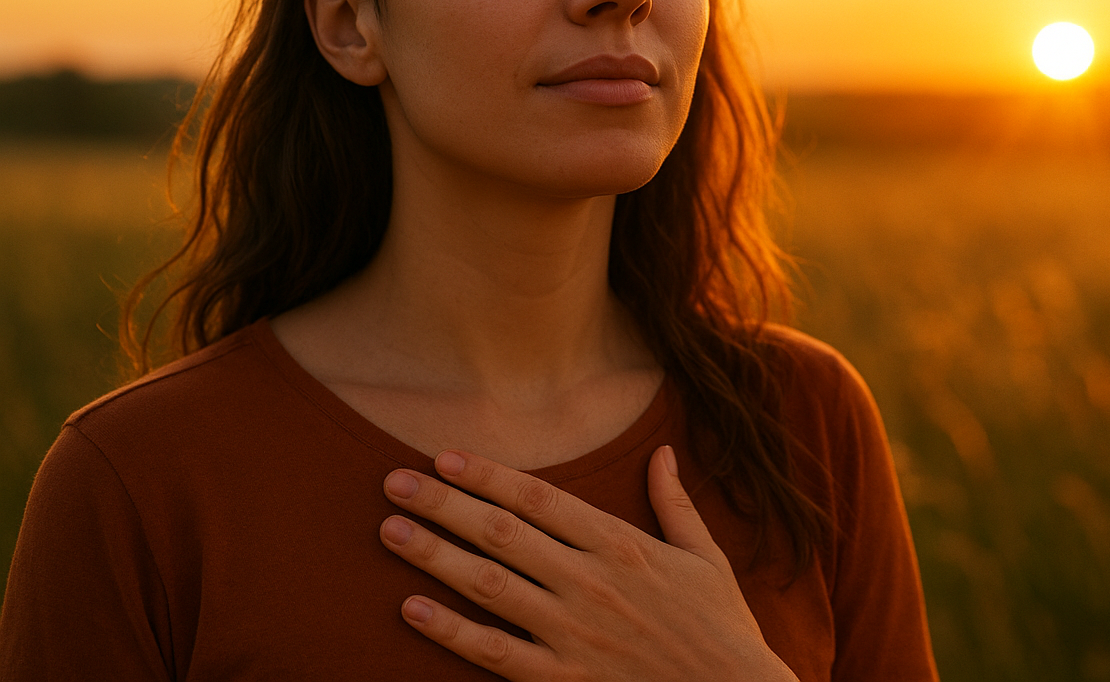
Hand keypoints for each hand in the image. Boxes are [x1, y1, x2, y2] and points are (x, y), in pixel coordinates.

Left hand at [379, 445, 797, 681]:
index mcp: (623, 545)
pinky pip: (493, 651)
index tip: (445, 457)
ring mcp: (573, 632)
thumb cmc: (721, 628)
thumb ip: (674, 502)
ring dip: (432, 555)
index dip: (488, 476)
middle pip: (502, 533)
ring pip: (488, 584)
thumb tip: (663, 451)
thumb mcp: (706, 556)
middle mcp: (590, 582)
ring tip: (389, 530)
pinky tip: (411, 609)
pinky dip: (448, 631)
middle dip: (443, 503)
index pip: (540, 498)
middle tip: (394, 481)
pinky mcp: (562, 678)